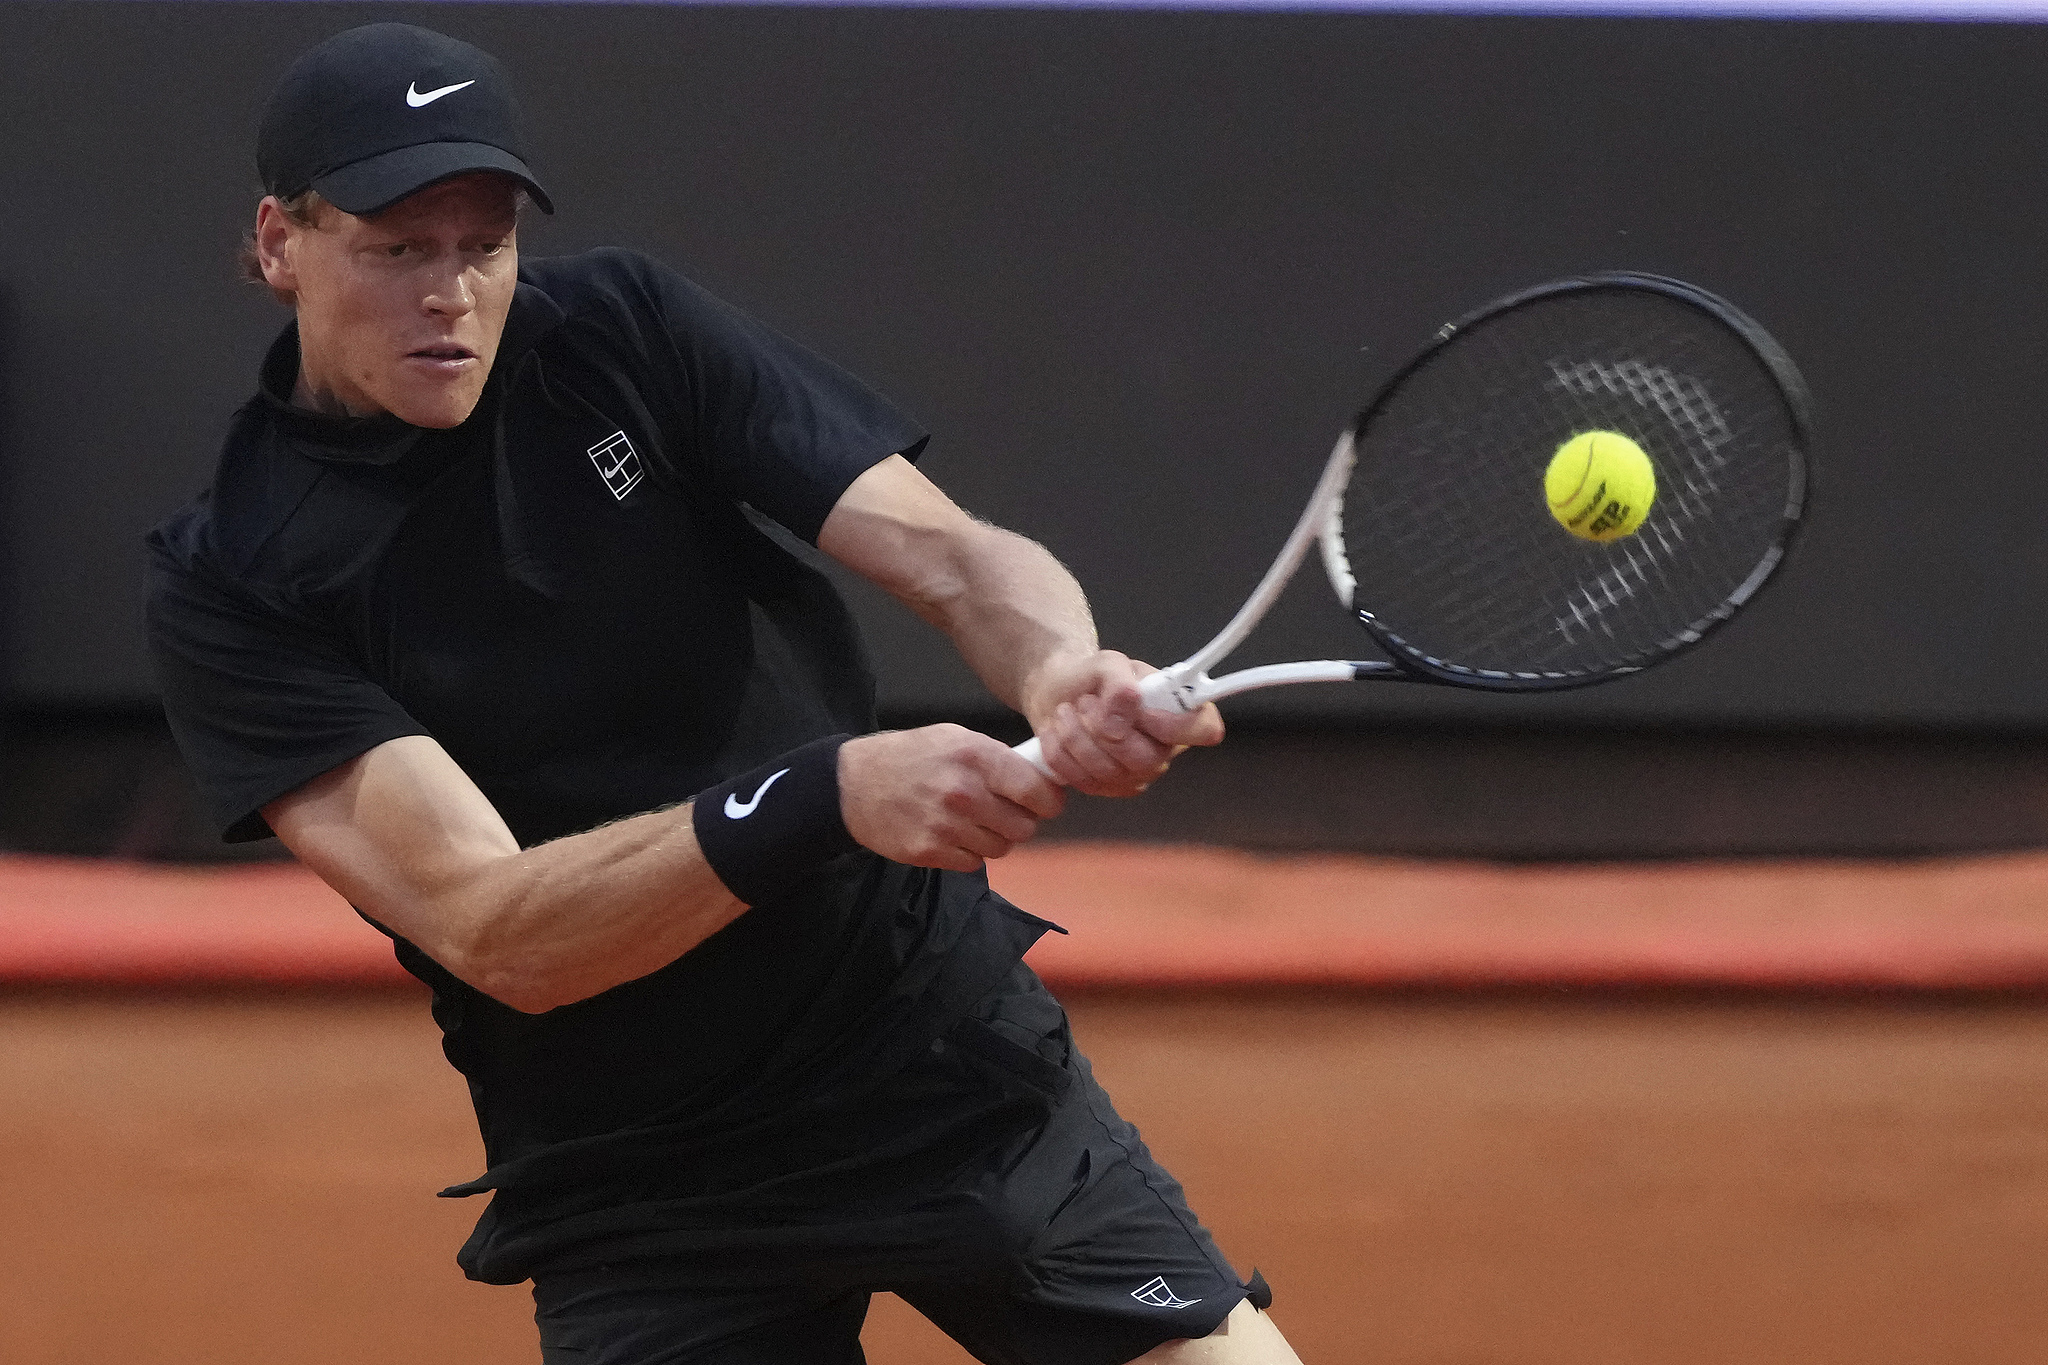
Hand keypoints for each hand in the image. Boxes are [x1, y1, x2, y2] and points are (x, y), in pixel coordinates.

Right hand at [839, 725, 1065, 871]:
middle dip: (1020, 821)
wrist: (854, 784)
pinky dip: (968, 853)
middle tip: (1003, 812)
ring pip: (1000, 848)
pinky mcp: (929, 852)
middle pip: (1024, 827)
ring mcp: (946, 826)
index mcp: (976, 757)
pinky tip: (951, 834)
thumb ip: (997, 758)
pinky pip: (973, 863)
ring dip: (993, 838)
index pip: (1037, 791)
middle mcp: (964, 792)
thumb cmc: (912, 757)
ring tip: (972, 821)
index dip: (1047, 800)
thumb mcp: (956, 738)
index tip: (1043, 801)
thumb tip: (1041, 780)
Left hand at [1022, 650, 1224, 797]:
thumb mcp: (1107, 662)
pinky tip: (1059, 732)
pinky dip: (1060, 752)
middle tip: (1086, 701)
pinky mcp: (1106, 788)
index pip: (1204, 729)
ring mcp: (1135, 774)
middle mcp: (1164, 749)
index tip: (1141, 709)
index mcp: (1178, 712)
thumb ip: (1120, 679)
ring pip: (1109, 772)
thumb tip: (1126, 707)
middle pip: (1148, 759)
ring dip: (1076, 735)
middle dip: (1104, 728)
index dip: (1175, 725)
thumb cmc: (1093, 678)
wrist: (1058, 694)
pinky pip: (1082, 780)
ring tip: (1067, 711)